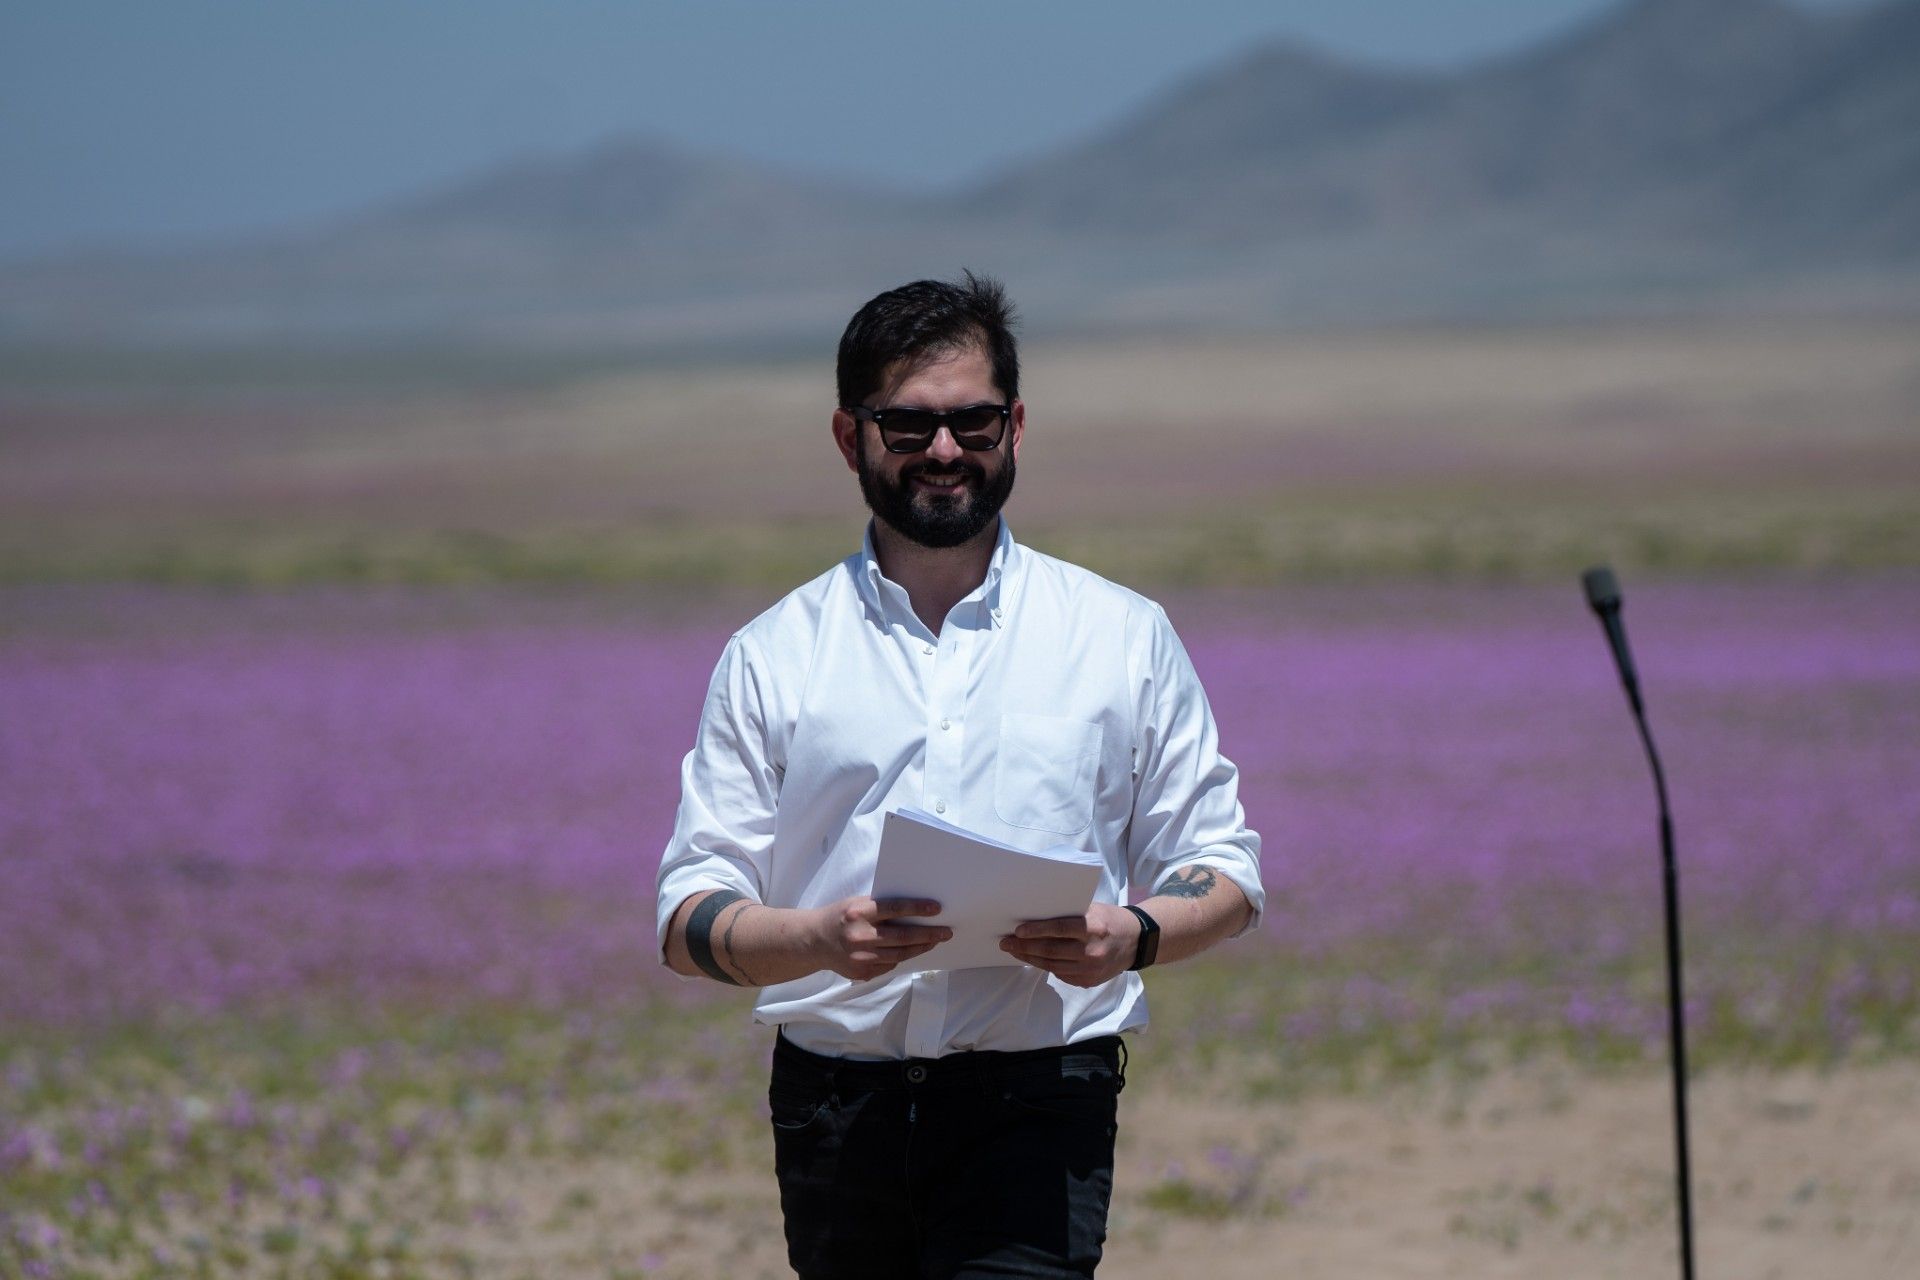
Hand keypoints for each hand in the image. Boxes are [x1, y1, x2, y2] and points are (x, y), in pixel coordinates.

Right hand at [813, 897, 951, 981]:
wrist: (814, 941)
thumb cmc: (840, 916)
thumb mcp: (856, 904)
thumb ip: (880, 908)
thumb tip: (914, 912)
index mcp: (859, 912)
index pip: (895, 909)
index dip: (917, 909)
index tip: (937, 909)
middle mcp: (860, 936)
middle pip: (902, 936)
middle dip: (928, 934)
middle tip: (946, 932)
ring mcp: (861, 957)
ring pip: (900, 954)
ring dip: (920, 947)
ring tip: (934, 941)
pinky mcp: (861, 972)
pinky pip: (889, 966)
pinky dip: (901, 958)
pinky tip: (911, 950)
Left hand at [999, 903, 1140, 987]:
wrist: (1137, 942)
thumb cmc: (1110, 919)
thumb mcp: (1093, 910)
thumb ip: (1069, 916)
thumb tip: (1036, 918)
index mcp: (1093, 928)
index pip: (1059, 930)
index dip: (1036, 931)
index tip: (1017, 931)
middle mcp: (1092, 951)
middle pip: (1051, 951)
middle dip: (1024, 947)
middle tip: (1006, 943)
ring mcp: (1090, 969)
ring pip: (1052, 965)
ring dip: (1031, 958)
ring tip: (1015, 951)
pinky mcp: (1089, 981)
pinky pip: (1061, 974)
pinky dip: (1046, 966)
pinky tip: (1035, 959)